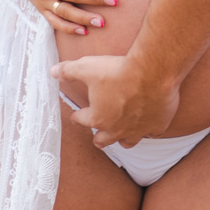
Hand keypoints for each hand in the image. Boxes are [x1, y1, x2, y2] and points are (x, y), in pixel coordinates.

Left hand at [52, 53, 179, 148]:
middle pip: (103, 141)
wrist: (153, 72)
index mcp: (97, 118)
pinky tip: (149, 122)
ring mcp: (138, 130)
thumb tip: (53, 72)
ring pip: (127, 142)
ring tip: (121, 132)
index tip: (77, 113)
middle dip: (98, 137)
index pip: (81, 120)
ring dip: (123, 137)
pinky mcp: (157, 125)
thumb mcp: (87, 67)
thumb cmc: (119, 71)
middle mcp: (116, 129)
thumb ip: (68, 71)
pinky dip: (149, 128)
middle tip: (97, 133)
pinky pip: (152, 133)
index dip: (77, 115)